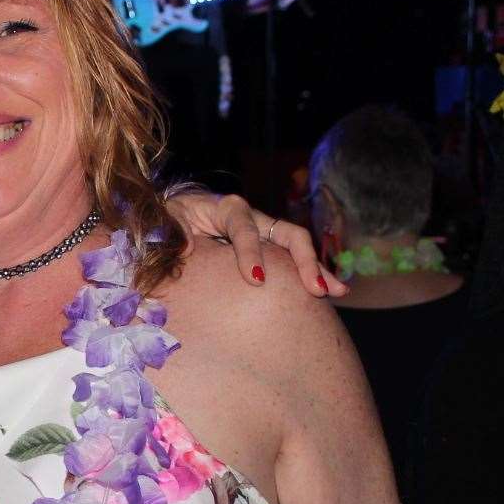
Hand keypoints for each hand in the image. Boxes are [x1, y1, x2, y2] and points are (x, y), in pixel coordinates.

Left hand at [167, 189, 341, 295]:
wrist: (174, 219)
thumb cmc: (170, 220)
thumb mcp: (166, 221)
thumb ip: (173, 232)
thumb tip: (184, 247)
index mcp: (227, 208)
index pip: (244, 229)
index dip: (251, 253)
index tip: (256, 280)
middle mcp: (253, 218)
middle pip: (287, 234)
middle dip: (303, 261)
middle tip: (314, 289)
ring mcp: (264, 234)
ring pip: (298, 249)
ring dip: (317, 270)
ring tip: (337, 293)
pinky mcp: (267, 249)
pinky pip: (291, 262)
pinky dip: (309, 276)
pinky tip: (328, 295)